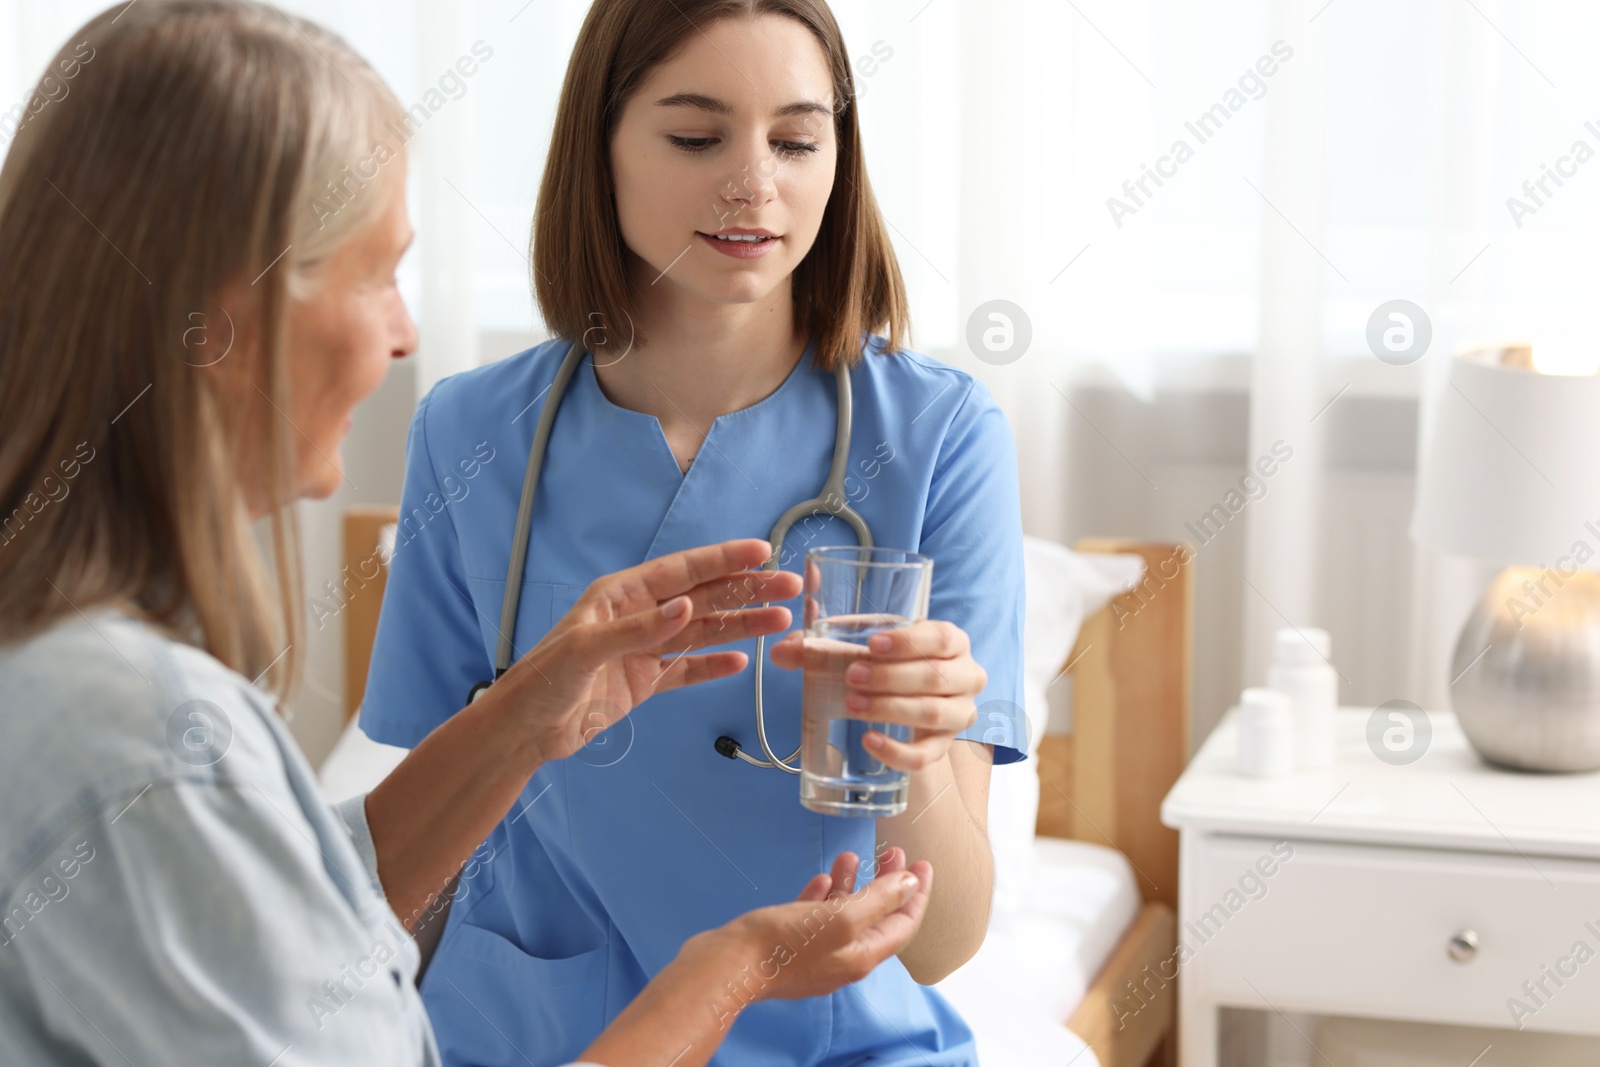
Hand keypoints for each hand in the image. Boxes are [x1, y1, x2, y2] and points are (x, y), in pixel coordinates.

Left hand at [486, 538, 800, 763]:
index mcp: (622, 595)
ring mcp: (645, 650)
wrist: (525, 731)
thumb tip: (689, 606)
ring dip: (741, 626)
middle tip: (790, 587)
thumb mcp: (586, 650)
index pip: (683, 571)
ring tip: (782, 622)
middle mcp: (639, 616)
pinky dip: (715, 665)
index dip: (723, 559)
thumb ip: (639, 629)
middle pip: (704, 597)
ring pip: (704, 632)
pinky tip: (742, 662)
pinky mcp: (645, 682)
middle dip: (747, 591)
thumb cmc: (543, 681)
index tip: (762, 552)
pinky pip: (688, 669)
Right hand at [574, 850, 932, 1066]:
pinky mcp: (789, 946)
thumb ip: (877, 900)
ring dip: (854, 885)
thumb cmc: (783, 944)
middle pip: (876, 917)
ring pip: (845, 915)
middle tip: (893, 854)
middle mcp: (842, 959)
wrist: (727, 965)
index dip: (916, 893)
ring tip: (852, 855)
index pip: (902, 924)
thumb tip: (909, 886)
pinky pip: (815, 918)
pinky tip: (823, 878)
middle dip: (888, 885)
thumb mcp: (840, 917)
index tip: (922, 864)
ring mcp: (815, 954)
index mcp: (861, 956)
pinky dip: (824, 897)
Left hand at [770, 620, 985, 771]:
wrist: (905, 703)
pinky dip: (897, 751)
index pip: (942, 637)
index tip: (871, 644)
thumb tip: (780, 652)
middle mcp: (965, 676)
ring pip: (932, 713)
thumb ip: (819, 648)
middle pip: (936, 677)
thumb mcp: (858, 649)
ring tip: (852, 704)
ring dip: (891, 708)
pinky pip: (926, 756)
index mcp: (952, 642)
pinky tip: (870, 741)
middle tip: (851, 676)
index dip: (909, 641)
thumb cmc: (884, 665)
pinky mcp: (943, 747)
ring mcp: (958, 714)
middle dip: (891, 677)